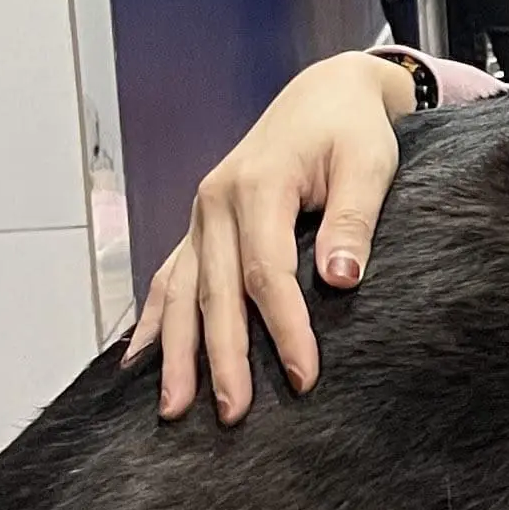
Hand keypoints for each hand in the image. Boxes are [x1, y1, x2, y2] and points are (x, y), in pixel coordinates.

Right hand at [123, 51, 409, 423]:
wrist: (323, 95)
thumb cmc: (350, 131)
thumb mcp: (368, 164)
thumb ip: (353, 219)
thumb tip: (341, 279)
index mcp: (257, 185)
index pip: (266, 272)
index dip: (285, 328)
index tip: (304, 375)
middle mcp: (215, 202)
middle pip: (214, 292)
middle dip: (222, 358)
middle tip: (233, 414)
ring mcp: (200, 216)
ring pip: (179, 292)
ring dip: (175, 353)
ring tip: (174, 408)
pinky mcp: (199, 227)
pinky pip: (168, 279)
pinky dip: (152, 321)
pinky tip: (140, 363)